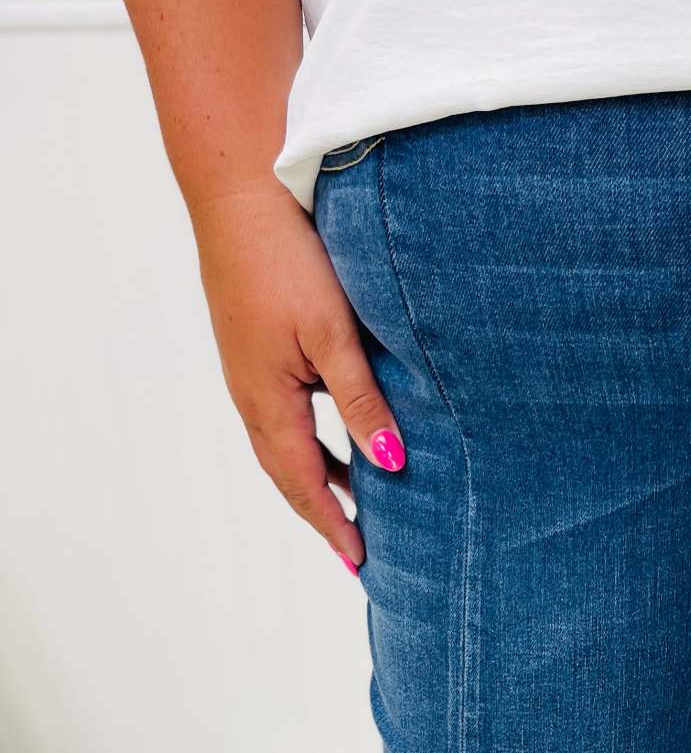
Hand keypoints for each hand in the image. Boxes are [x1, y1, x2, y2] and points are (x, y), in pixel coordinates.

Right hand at [191, 186, 403, 573]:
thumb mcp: (334, 332)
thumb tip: (390, 461)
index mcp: (269, 399)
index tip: (361, 563)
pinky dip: (311, 441)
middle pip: (288, 474)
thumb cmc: (287, 255)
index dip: (333, 525)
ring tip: (355, 505)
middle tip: (356, 551)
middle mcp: (252, 393)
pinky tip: (340, 437)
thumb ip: (362, 399)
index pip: (304, 483)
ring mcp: (249, 370)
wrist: (238, 190)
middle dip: (322, 514)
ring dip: (317, 479)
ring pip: (285, 444)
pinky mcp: (254, 346)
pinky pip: (284, 413)